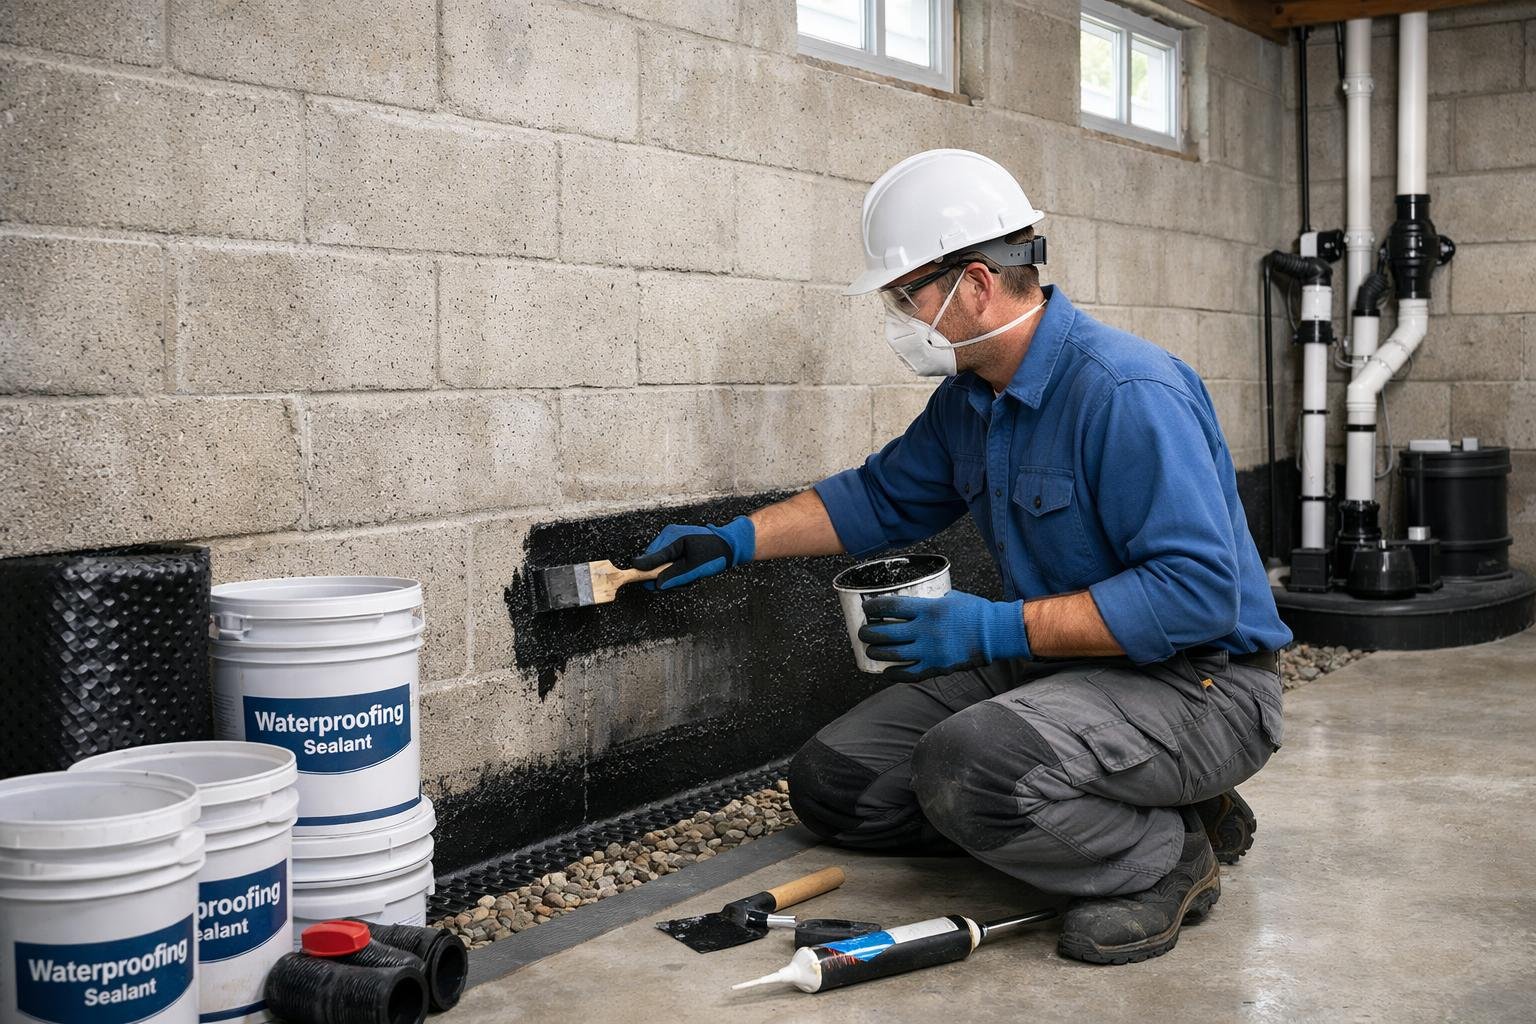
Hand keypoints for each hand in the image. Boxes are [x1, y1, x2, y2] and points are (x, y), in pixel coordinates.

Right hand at [631, 516, 754, 589]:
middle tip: (682, 584)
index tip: (633, 573)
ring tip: (691, 577)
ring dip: (673, 575)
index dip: (643, 567)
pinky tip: (689, 572)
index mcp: (673, 538)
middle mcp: (669, 536)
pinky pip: (667, 562)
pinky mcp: (675, 545)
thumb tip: (657, 584)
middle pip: (654, 562)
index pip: (652, 556)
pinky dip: (676, 570)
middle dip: (665, 576)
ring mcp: (672, 540)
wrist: (729, 544)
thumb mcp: (695, 568)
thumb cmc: (715, 553)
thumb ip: (675, 576)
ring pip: (660, 564)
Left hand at [858, 590, 1030, 681]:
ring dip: (877, 652)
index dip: (874, 607)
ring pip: (893, 654)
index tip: (867, 608)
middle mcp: (926, 630)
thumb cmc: (976, 612)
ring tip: (871, 649)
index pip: (892, 606)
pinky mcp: (937, 666)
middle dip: (869, 633)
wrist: (996, 633)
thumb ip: (930, 602)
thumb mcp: (950, 598)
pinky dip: (895, 673)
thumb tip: (916, 603)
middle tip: (864, 632)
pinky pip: (910, 673)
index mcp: (929, 609)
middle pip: (886, 633)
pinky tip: (887, 671)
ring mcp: (930, 651)